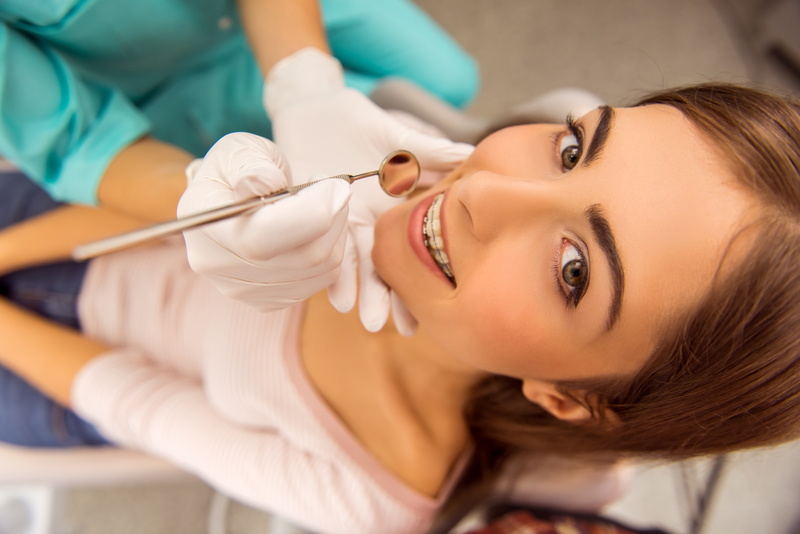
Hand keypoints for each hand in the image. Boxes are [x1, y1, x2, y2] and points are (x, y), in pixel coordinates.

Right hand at [178, 133, 350, 310]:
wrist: (231, 199)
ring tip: (324, 203)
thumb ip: (250, 163)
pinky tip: (318, 228)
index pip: (262, 237)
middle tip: (335, 188)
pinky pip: (322, 280)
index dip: (312, 212)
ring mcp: (242, 290)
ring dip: (337, 232)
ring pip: (320, 269)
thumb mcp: (240, 150)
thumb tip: (266, 183)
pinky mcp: (267, 300)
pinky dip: (332, 250)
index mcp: (203, 223)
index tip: (336, 185)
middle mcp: (216, 265)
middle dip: (334, 217)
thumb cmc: (239, 168)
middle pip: (302, 257)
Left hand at [265, 48, 473, 332]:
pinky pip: (319, 243)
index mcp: (391, 211)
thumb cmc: (357, 121)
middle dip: (386, 299)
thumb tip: (476, 156)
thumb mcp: (400, 138)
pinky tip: (337, 296)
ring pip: (351, 263)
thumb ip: (434, 152)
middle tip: (395, 328)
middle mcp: (365, 223)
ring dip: (358, 292)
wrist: (312, 105)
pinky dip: (328, 269)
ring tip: (363, 318)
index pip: (409, 253)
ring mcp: (336, 220)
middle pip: (380, 268)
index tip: (433, 315)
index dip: (419, 284)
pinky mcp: (308, 211)